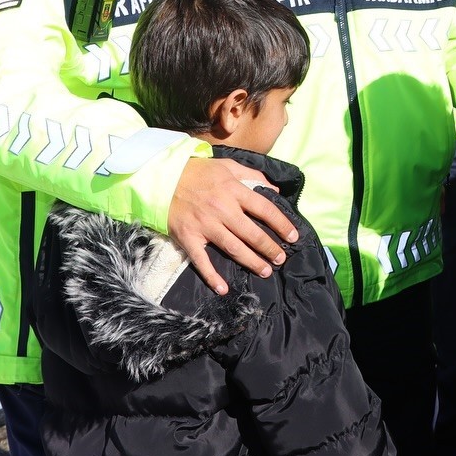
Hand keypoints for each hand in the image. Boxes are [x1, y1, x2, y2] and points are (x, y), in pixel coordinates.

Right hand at [168, 157, 298, 294]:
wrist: (162, 178)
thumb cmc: (199, 171)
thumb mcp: (228, 165)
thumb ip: (252, 175)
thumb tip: (274, 188)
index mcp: (233, 191)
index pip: (264, 209)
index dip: (281, 224)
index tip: (293, 236)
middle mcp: (222, 209)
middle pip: (252, 233)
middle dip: (270, 248)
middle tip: (281, 258)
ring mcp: (205, 225)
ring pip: (233, 248)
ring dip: (251, 262)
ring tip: (265, 271)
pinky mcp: (188, 237)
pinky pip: (201, 260)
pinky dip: (211, 276)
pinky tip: (223, 289)